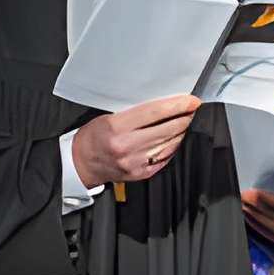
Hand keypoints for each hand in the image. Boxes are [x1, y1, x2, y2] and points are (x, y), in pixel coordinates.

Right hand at [73, 95, 200, 187]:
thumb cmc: (93, 137)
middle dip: (184, 117)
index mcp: (116, 128)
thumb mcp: (107, 116)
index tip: (190, 100)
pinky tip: (174, 138)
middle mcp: (127, 146)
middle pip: (167, 129)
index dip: (176, 105)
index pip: (154, 113)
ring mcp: (136, 162)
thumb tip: (161, 104)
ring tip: (184, 121)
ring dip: (181, 131)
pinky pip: (165, 157)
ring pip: (170, 144)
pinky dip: (173, 146)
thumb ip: (133, 112)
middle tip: (191, 108)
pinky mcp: (141, 173)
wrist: (82, 164)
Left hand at [241, 188, 273, 250]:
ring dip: (256, 216)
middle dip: (257, 206)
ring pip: (273, 226)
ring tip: (245, 206)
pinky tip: (250, 217)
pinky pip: (272, 235)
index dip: (266, 197)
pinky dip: (259, 226)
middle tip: (244, 197)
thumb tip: (273, 176)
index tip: (252, 192)